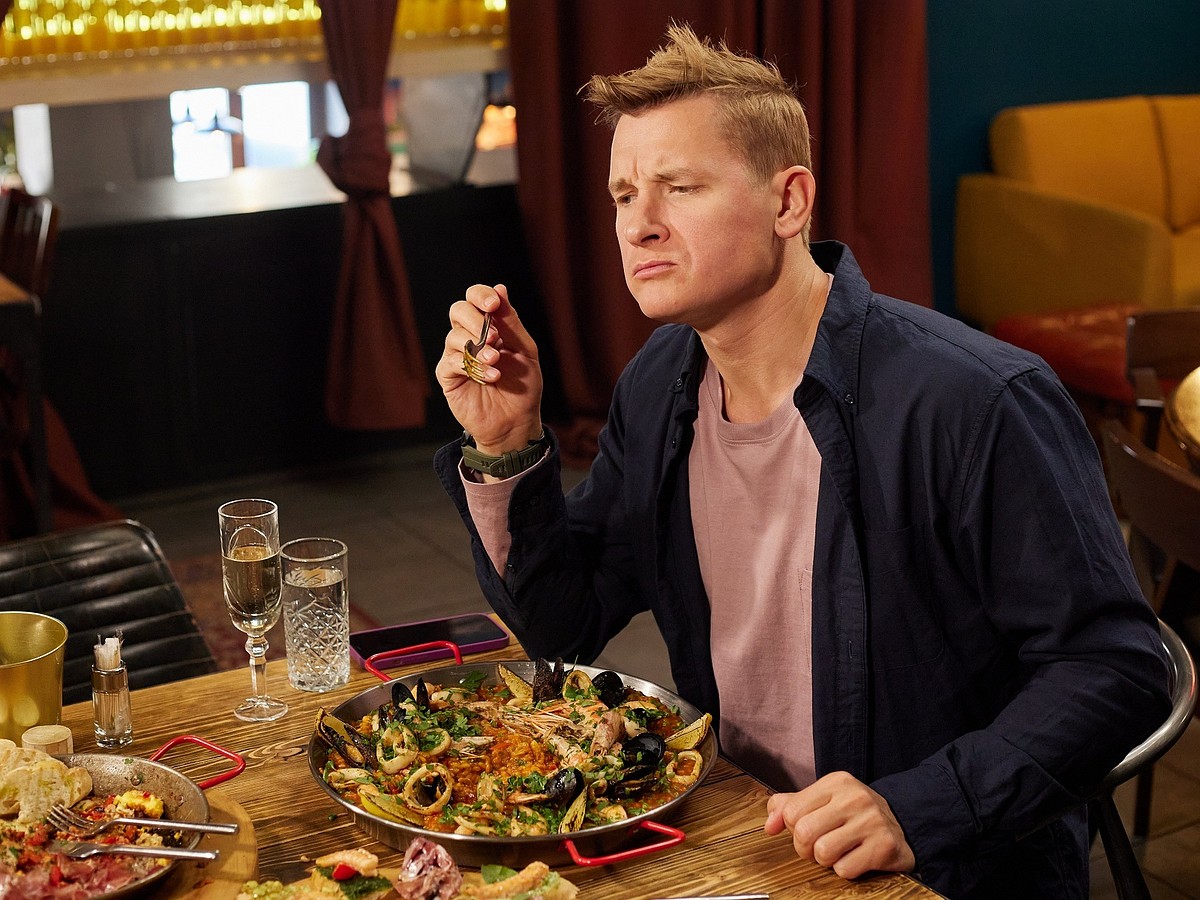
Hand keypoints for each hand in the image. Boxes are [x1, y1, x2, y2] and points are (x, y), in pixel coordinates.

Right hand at [436, 283, 543, 454]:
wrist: (516, 422)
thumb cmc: (523, 387)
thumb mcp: (524, 350)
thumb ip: (511, 322)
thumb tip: (500, 288)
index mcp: (489, 326)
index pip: (475, 298)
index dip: (481, 295)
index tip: (493, 304)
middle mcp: (469, 336)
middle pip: (458, 310)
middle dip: (475, 319)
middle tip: (494, 336)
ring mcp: (456, 355)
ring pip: (454, 336)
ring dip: (478, 347)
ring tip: (496, 363)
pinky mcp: (448, 376)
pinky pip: (451, 361)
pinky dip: (472, 366)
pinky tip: (491, 377)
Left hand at [764, 771, 914, 879]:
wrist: (903, 823)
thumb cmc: (854, 814)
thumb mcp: (823, 800)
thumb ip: (789, 806)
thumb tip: (769, 825)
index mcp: (836, 782)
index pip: (791, 811)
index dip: (793, 828)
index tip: (807, 829)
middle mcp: (854, 797)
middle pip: (804, 833)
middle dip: (805, 848)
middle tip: (818, 846)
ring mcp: (871, 821)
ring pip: (822, 853)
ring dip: (825, 860)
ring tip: (838, 851)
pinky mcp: (884, 846)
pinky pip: (845, 869)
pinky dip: (845, 870)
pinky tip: (855, 858)